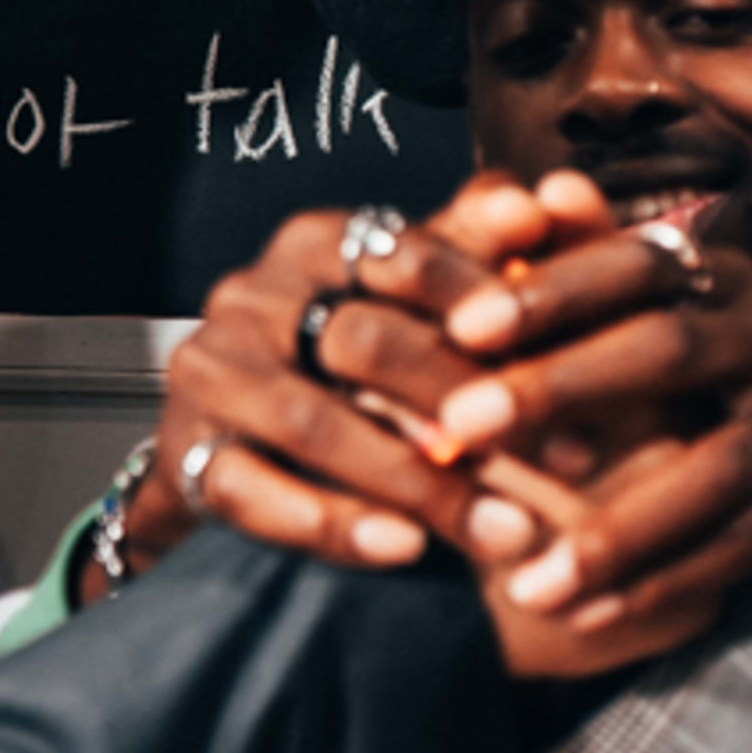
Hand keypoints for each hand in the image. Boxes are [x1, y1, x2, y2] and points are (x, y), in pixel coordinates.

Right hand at [120, 175, 618, 590]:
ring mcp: (211, 375)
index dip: (482, 300)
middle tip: (562, 460)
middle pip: (361, 341)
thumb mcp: (416, 301)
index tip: (564, 353)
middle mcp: (250, 296)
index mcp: (313, 242)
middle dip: (465, 402)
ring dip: (418, 483)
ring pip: (314, 423)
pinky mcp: (187, 454)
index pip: (399, 251)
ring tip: (508, 530)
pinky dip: (334, 523)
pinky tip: (406, 549)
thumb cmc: (356, 362)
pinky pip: (255, 493)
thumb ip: (475, 252)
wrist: (241, 446)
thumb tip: (545, 203)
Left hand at [418, 220, 751, 674]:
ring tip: (522, 581)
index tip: (459, 326)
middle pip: (671, 348)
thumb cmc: (696, 398)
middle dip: (559, 387)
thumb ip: (585, 275)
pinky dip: (660, 581)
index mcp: (729, 278)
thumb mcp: (643, 331)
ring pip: (713, 468)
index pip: (640, 262)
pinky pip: (740, 546)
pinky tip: (583, 613)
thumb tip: (535, 192)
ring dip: (612, 529)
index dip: (553, 289)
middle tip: (458, 427)